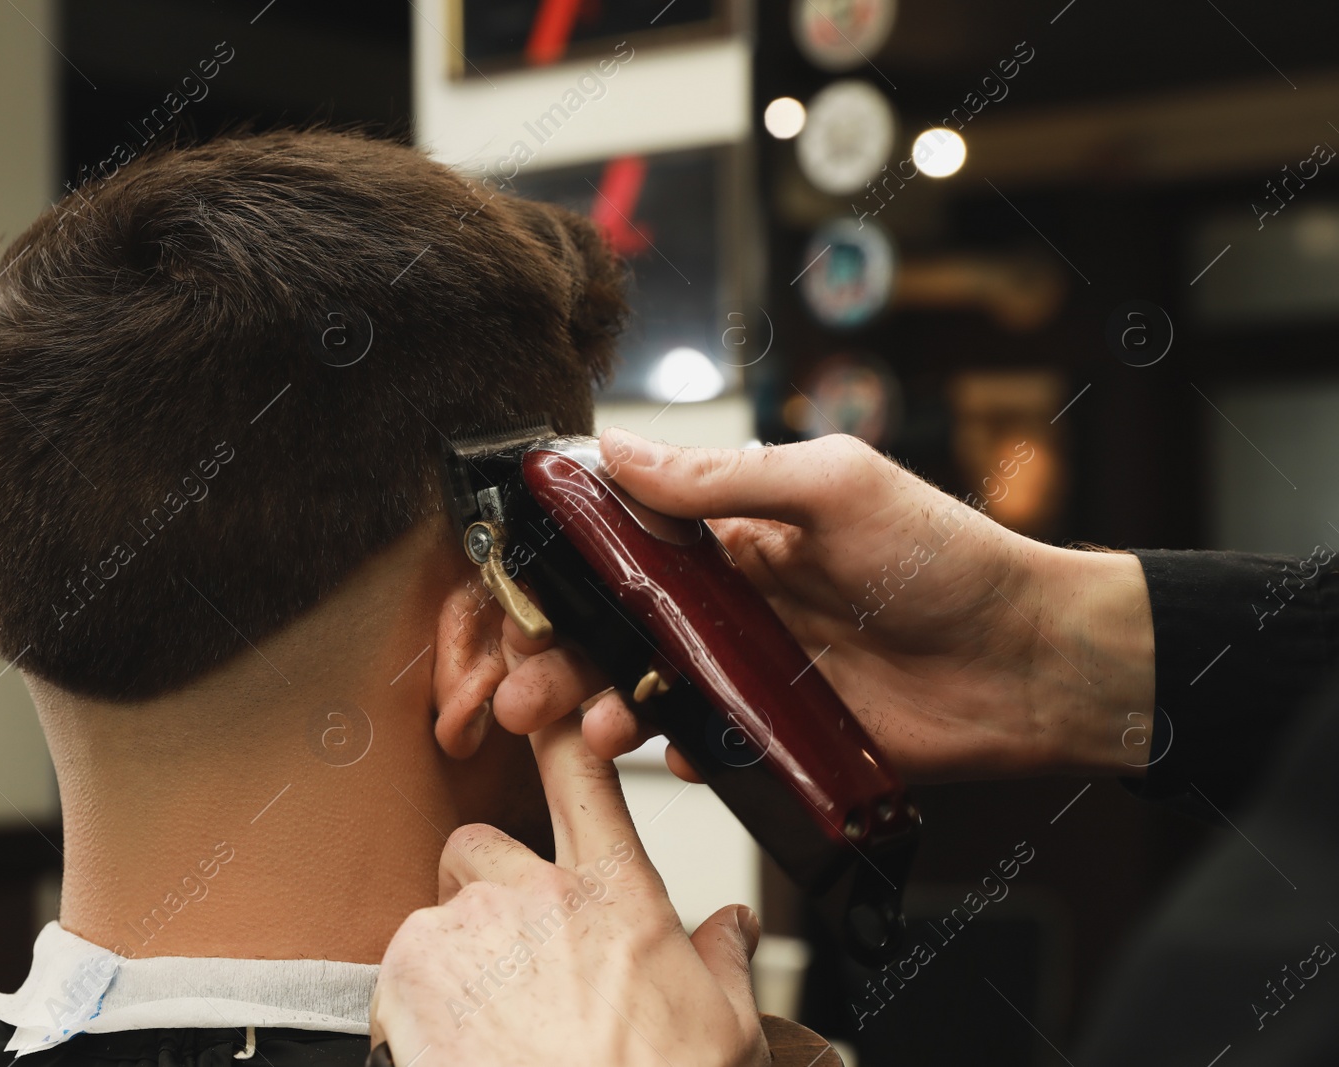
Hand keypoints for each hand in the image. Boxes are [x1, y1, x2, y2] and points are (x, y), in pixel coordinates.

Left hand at [369, 714, 768, 1066]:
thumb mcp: (725, 1029)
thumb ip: (722, 961)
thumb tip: (734, 928)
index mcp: (616, 897)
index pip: (584, 780)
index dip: (560, 729)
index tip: (544, 706)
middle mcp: (535, 897)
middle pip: (479, 845)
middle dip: (484, 889)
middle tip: (510, 959)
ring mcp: (465, 932)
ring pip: (436, 916)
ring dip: (452, 960)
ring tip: (491, 1030)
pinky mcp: (407, 979)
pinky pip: (397, 972)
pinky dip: (415, 1008)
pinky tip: (460, 1051)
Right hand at [493, 429, 1155, 782]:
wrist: (1034, 662)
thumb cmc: (948, 557)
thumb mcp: (835, 487)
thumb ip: (724, 479)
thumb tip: (619, 452)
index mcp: (738, 534)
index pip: (626, 542)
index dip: (564, 568)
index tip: (515, 592)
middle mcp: (735, 603)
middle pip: (620, 628)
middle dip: (560, 656)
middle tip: (519, 690)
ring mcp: (756, 672)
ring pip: (653, 691)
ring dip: (604, 709)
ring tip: (578, 732)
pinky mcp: (783, 735)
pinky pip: (713, 748)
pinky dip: (682, 755)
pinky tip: (672, 757)